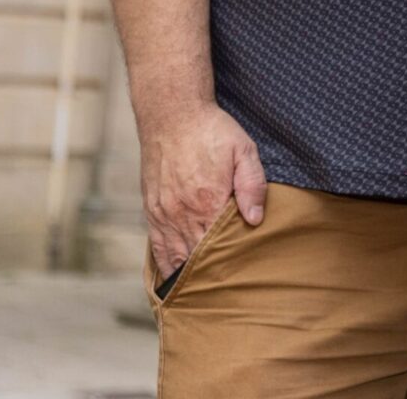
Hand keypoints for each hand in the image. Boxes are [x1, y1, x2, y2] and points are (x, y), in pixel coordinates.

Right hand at [139, 104, 265, 279]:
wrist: (172, 115)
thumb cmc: (212, 131)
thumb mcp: (243, 151)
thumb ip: (252, 185)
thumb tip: (254, 219)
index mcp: (207, 202)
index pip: (219, 246)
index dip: (230, 261)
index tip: (242, 274)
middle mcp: (182, 213)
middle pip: (197, 256)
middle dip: (212, 273)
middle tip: (228, 290)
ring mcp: (163, 213)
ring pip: (175, 256)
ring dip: (189, 273)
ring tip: (204, 290)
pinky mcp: (152, 209)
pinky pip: (157, 246)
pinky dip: (167, 263)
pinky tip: (176, 275)